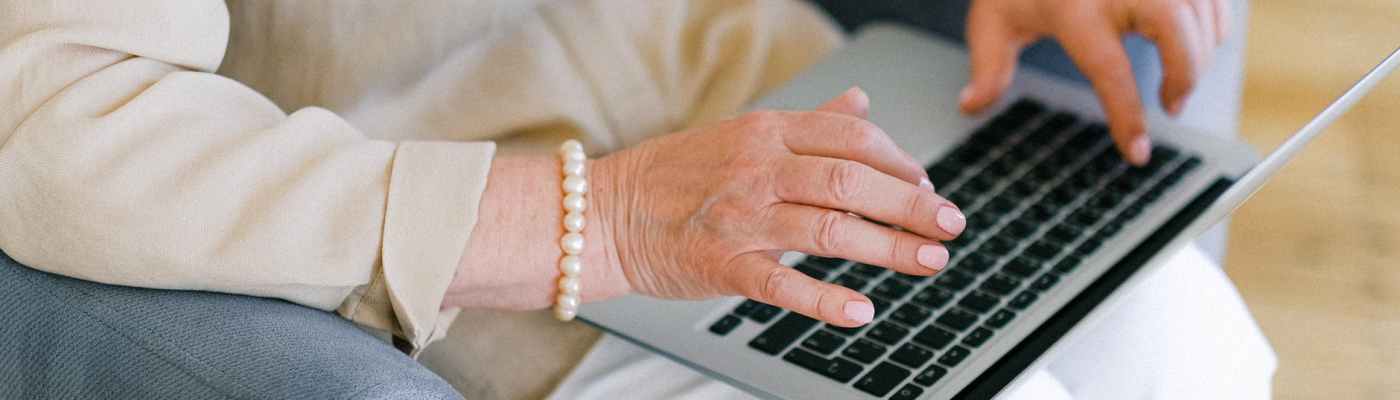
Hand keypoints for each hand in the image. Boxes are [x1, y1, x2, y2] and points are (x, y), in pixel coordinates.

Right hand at [590, 88, 966, 325]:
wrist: (604, 214)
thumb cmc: (676, 177)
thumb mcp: (743, 133)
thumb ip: (808, 123)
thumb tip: (861, 102)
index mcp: (766, 132)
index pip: (851, 138)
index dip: (899, 161)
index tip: (927, 184)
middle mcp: (757, 169)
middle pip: (850, 181)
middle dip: (910, 204)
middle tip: (949, 225)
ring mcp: (740, 217)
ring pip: (828, 229)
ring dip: (888, 248)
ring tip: (929, 262)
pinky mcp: (721, 264)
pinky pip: (781, 283)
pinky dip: (825, 299)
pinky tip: (862, 310)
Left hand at [961, 0, 1231, 164]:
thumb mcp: (994, 17)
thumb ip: (988, 65)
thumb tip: (969, 106)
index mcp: (1074, 9)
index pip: (1111, 75)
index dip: (1128, 119)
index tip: (1138, 154)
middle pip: (1178, 38)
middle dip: (1184, 78)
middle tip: (1172, 105)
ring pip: (1202, 17)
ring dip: (1200, 54)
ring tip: (1179, 80)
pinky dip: (1212, 23)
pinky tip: (1193, 42)